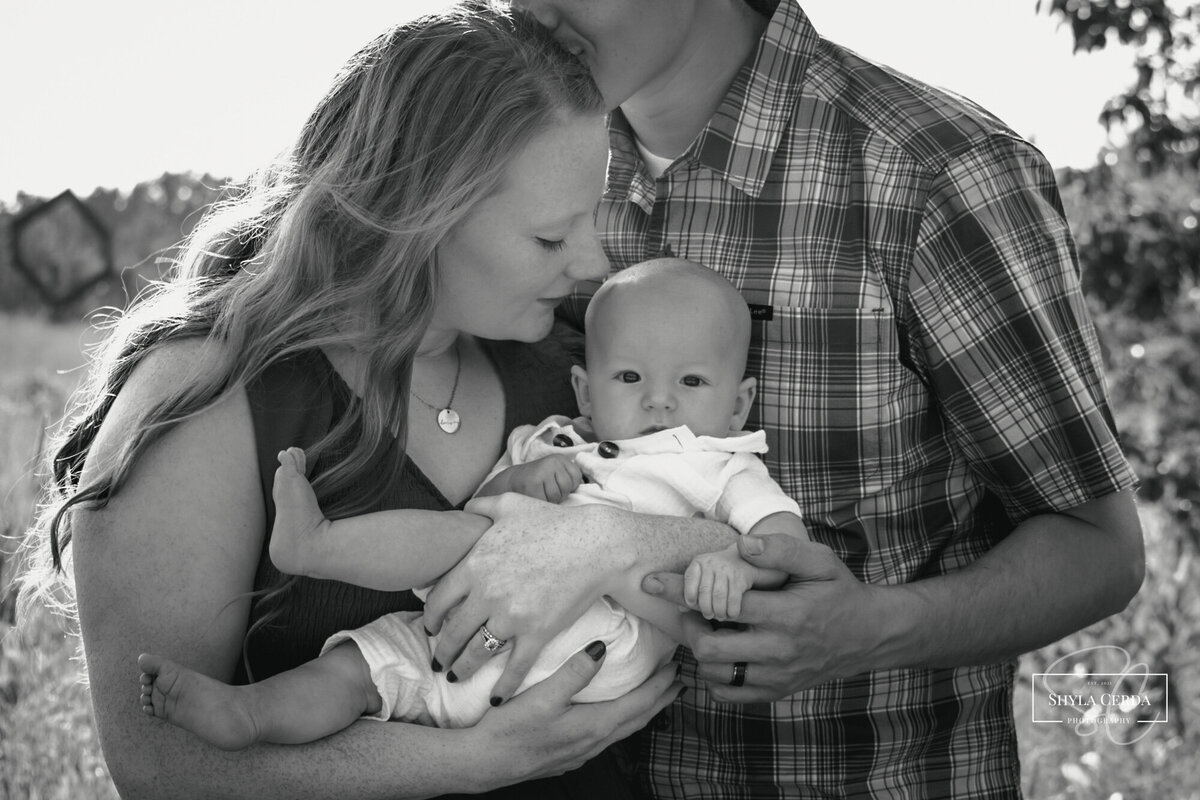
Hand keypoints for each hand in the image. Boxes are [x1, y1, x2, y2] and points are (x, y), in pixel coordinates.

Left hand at [423, 494, 623, 703]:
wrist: (595, 545)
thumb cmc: (554, 523)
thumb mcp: (512, 504)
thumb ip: (482, 506)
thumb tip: (466, 507)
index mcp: (475, 565)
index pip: (438, 600)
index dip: (430, 619)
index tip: (430, 629)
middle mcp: (487, 594)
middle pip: (452, 632)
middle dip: (441, 652)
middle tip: (438, 661)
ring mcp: (511, 617)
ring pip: (476, 653)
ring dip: (462, 670)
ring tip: (457, 677)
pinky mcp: (537, 634)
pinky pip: (514, 668)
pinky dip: (502, 688)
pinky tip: (495, 699)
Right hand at [467, 642, 681, 785]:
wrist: (481, 763)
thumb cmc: (509, 730)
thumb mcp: (542, 696)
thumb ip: (574, 672)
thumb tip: (603, 648)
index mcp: (593, 727)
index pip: (639, 704)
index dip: (659, 686)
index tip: (676, 669)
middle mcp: (593, 743)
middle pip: (637, 719)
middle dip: (659, 699)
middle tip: (676, 682)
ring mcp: (580, 753)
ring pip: (623, 730)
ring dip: (642, 711)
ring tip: (652, 696)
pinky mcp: (567, 756)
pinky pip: (607, 736)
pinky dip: (621, 721)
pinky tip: (612, 715)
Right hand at [504, 454, 583, 503]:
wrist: (511, 481)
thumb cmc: (538, 481)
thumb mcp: (555, 473)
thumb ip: (570, 478)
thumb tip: (592, 492)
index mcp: (560, 459)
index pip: (577, 479)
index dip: (568, 488)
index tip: (556, 485)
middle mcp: (552, 462)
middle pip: (567, 488)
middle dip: (559, 495)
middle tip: (546, 490)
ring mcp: (542, 471)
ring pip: (557, 496)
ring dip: (549, 500)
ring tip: (540, 493)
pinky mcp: (532, 484)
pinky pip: (545, 501)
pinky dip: (541, 503)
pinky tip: (534, 497)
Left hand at [643, 533, 885, 702]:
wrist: (867, 635)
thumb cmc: (838, 591)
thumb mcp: (819, 561)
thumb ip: (782, 550)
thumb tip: (743, 544)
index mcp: (787, 613)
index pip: (721, 602)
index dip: (681, 591)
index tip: (652, 582)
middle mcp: (779, 650)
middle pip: (709, 648)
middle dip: (689, 625)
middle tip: (692, 609)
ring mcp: (777, 676)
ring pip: (714, 673)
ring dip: (700, 651)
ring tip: (707, 628)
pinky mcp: (775, 692)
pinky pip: (728, 693)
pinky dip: (714, 676)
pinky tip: (721, 652)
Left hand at [682, 543, 754, 620]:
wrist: (741, 559)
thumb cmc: (716, 572)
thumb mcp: (701, 574)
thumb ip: (690, 589)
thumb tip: (682, 609)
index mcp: (699, 562)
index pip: (690, 578)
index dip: (689, 593)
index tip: (692, 604)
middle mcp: (712, 563)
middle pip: (704, 590)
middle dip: (705, 607)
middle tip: (708, 615)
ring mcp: (726, 569)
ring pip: (719, 595)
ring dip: (718, 610)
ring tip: (719, 616)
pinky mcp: (739, 577)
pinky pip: (734, 597)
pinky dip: (732, 609)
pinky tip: (731, 614)